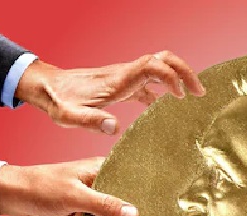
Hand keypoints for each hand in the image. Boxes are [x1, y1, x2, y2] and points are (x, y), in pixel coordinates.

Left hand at [0, 157, 137, 215]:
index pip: (131, 175)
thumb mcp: (75, 197)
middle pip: (126, 193)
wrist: (12, 198)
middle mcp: (99, 180)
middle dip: (140, 206)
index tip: (167, 199)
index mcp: (100, 168)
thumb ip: (104, 205)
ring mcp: (91, 195)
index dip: (148, 186)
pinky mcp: (83, 209)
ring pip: (115, 208)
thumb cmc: (40, 188)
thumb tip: (134, 214)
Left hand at [15, 51, 204, 133]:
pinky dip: (165, 89)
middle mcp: (126, 74)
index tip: (179, 97)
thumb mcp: (68, 116)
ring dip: (179, 77)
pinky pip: (151, 81)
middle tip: (199, 92)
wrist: (47, 87)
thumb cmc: (58, 101)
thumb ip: (89, 121)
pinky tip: (169, 106)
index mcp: (118, 79)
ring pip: (160, 66)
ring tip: (193, 97)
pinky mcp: (124, 84)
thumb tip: (114, 127)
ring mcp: (126, 77)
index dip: (171, 77)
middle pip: (163, 58)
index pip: (153, 66)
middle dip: (185, 71)